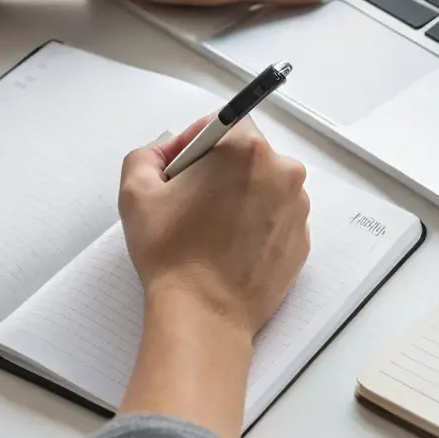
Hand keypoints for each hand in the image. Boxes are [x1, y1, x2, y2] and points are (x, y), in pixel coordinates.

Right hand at [117, 115, 310, 337]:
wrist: (205, 313)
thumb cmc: (173, 255)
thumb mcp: (136, 192)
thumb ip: (148, 154)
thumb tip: (166, 151)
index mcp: (246, 150)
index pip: (225, 124)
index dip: (199, 143)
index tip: (185, 166)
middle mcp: (282, 172)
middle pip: (248, 155)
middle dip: (221, 170)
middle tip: (193, 202)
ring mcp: (297, 208)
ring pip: (265, 186)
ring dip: (242, 197)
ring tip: (212, 230)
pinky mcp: (302, 238)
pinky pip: (277, 218)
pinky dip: (258, 225)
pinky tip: (231, 246)